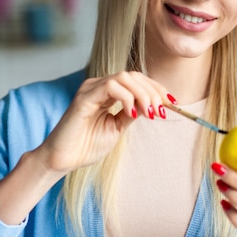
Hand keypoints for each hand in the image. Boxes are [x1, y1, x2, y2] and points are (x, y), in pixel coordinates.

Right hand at [34, 71, 168, 173]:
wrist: (64, 160)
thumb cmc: (87, 145)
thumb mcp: (118, 127)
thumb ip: (132, 113)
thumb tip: (152, 104)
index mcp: (107, 92)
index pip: (137, 80)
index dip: (156, 88)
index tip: (171, 103)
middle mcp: (98, 86)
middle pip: (134, 76)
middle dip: (153, 92)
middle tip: (161, 110)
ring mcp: (91, 89)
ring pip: (124, 78)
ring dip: (143, 94)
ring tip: (150, 113)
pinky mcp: (84, 98)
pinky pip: (110, 87)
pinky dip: (127, 97)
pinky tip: (131, 113)